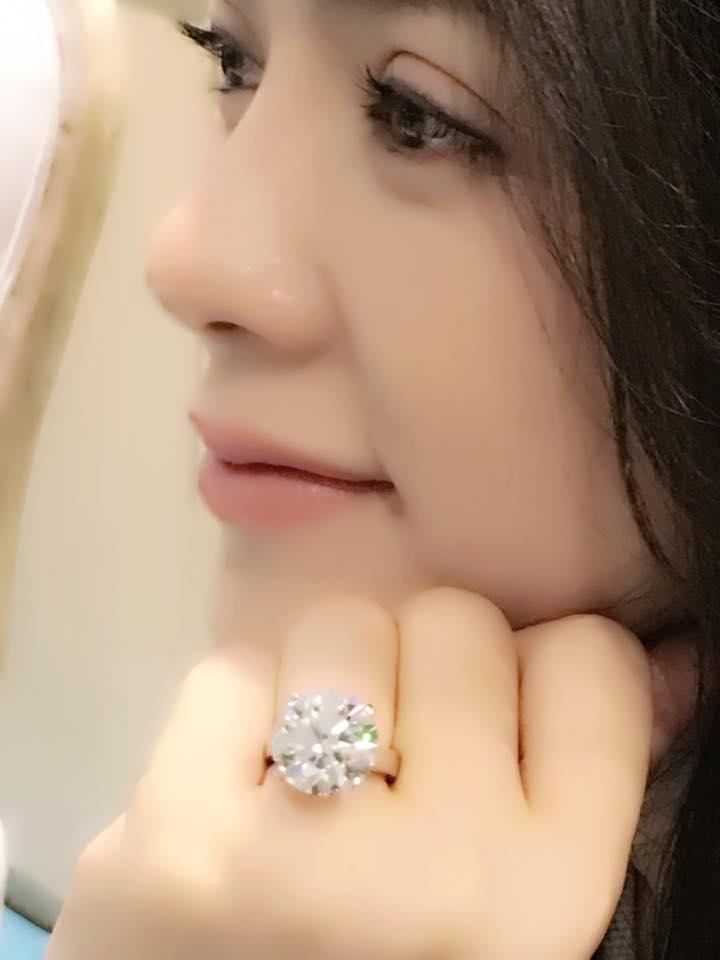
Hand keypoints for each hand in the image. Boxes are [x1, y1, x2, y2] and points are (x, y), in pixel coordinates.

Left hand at [46, 588, 651, 959]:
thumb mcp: (515, 916)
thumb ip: (581, 785)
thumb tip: (668, 659)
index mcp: (551, 897)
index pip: (588, 662)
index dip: (535, 669)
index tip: (492, 713)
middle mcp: (443, 872)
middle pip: (455, 620)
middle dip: (421, 673)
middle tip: (387, 763)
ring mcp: (304, 854)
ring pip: (340, 626)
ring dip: (324, 683)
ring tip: (307, 779)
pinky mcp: (178, 840)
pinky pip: (230, 672)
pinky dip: (232, 716)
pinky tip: (232, 795)